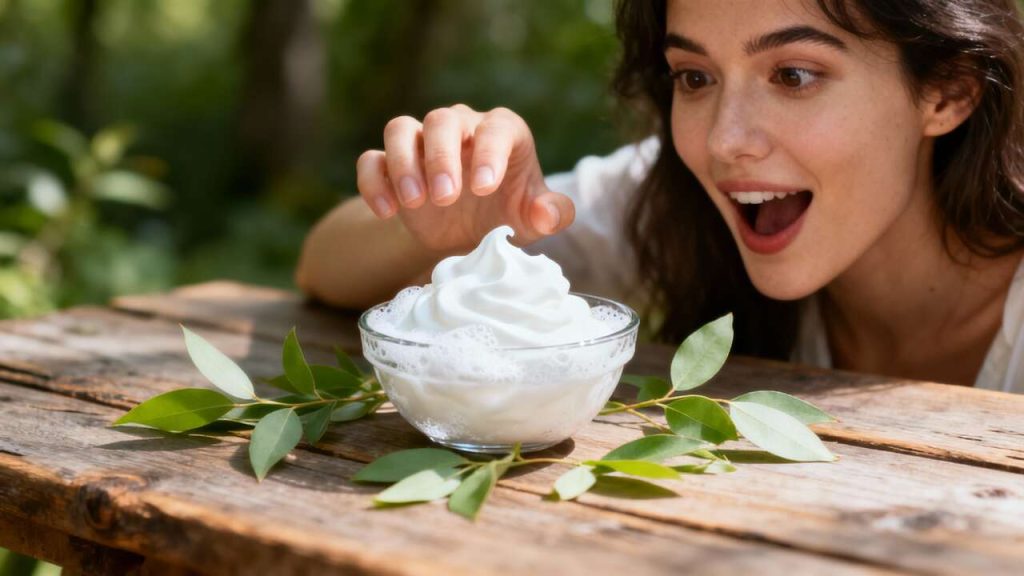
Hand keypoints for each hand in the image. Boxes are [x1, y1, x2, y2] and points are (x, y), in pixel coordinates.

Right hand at [356, 104, 574, 253]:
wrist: (468, 233)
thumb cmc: (508, 215)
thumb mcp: (534, 219)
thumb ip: (552, 214)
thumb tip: (547, 214)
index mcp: (502, 133)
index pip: (496, 128)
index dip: (490, 153)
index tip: (484, 189)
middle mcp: (461, 129)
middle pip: (443, 120)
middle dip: (442, 157)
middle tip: (446, 198)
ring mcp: (422, 144)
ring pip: (401, 128)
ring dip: (403, 162)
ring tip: (415, 201)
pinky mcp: (392, 165)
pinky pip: (371, 159)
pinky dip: (374, 182)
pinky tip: (387, 211)